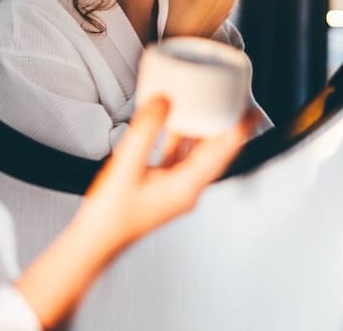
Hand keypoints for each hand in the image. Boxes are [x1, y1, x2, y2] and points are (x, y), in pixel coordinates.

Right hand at [80, 97, 258, 249]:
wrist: (94, 241)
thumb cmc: (109, 217)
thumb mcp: (126, 166)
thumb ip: (146, 130)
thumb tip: (163, 102)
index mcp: (187, 187)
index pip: (224, 152)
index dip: (239, 129)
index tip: (248, 108)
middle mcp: (186, 190)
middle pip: (216, 152)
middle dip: (227, 127)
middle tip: (234, 102)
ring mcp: (175, 190)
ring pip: (198, 155)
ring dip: (204, 131)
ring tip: (208, 107)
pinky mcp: (161, 188)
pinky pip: (179, 158)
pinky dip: (181, 139)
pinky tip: (174, 125)